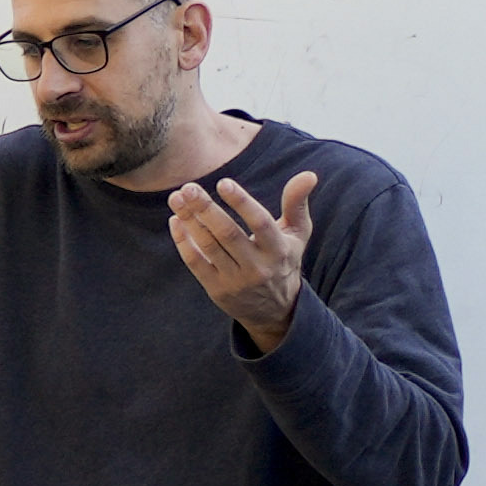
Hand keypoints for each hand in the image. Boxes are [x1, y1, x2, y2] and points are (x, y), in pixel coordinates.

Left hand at [165, 158, 330, 353]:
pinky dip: (183, 241)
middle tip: (188, 187)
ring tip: (177, 198)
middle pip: (228, 234)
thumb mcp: (297, 235)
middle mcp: (258, 267)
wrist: (275, 311)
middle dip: (205, 208)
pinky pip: (196, 263)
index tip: (223, 183)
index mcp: (279, 250)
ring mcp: (236, 280)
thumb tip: (309, 174)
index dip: (241, 202)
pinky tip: (176, 221)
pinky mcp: (217, 289)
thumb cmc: (284, 261)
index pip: (260, 223)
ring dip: (190, 220)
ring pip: (209, 246)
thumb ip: (297, 204)